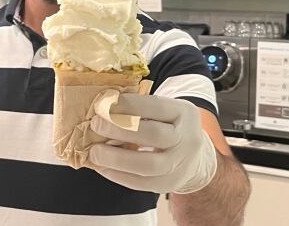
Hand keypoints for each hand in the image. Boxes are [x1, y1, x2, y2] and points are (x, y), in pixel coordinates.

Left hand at [88, 93, 217, 193]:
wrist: (194, 157)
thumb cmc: (168, 127)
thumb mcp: (165, 111)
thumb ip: (140, 109)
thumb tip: (103, 108)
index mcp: (184, 113)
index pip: (156, 106)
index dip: (129, 105)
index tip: (104, 103)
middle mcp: (187, 139)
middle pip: (153, 135)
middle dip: (120, 129)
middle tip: (96, 124)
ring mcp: (180, 164)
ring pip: (148, 165)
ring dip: (116, 158)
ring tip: (94, 152)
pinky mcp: (169, 184)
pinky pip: (141, 184)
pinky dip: (118, 175)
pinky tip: (102, 167)